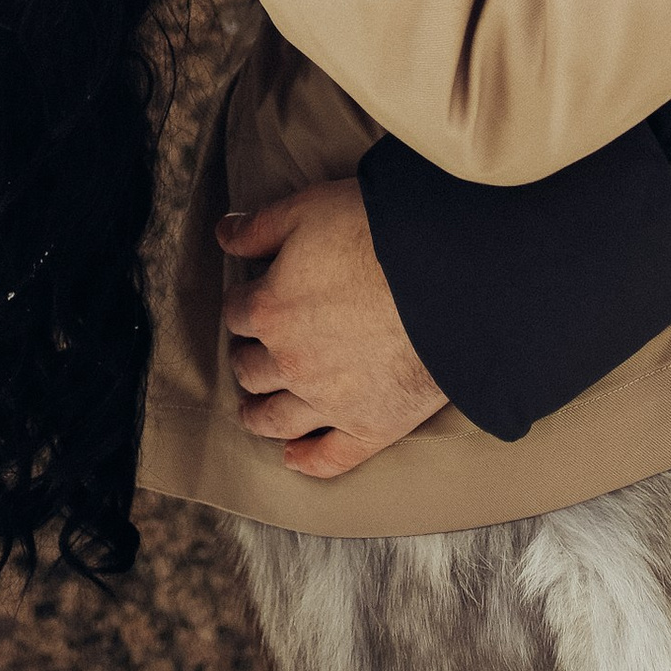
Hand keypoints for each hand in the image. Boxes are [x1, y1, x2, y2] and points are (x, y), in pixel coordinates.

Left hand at [217, 178, 447, 480]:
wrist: (446, 276)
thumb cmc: (377, 233)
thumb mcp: (308, 209)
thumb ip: (259, 227)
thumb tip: (224, 234)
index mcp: (270, 310)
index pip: (237, 313)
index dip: (242, 305)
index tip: (250, 302)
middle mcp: (290, 363)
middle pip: (250, 369)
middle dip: (247, 358)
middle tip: (252, 353)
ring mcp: (328, 401)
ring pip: (276, 419)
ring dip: (258, 415)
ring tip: (254, 411)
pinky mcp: (369, 427)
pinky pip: (329, 457)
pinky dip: (306, 460)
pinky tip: (293, 455)